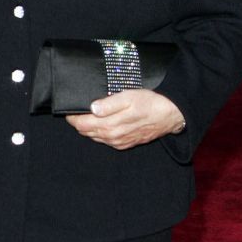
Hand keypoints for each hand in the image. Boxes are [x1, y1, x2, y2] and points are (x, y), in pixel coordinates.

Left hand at [66, 89, 184, 149]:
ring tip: (89, 114)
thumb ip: (109, 104)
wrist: (171, 115)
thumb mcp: (129, 97)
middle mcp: (112, 137)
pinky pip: (106, 140)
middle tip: (78, 109)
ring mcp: (118, 142)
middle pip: (86, 132)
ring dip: (89, 127)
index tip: (70, 108)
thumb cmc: (150, 103)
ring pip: (95, 137)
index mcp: (109, 126)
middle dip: (79, 122)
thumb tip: (92, 108)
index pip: (81, 125)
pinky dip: (100, 132)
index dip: (72, 117)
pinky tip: (104, 122)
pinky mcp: (125, 144)